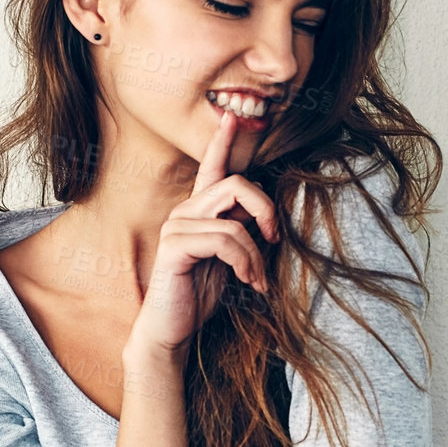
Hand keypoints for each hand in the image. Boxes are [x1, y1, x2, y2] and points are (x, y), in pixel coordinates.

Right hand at [125, 108, 280, 359]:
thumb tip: (266, 216)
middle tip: (275, 240)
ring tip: (258, 279)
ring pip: (234, 221)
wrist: (172, 329)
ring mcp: (176, 227)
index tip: (232, 117)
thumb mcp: (230, 260)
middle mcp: (184, 212)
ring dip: (256, 254)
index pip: (211, 168)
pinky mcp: (174, 247)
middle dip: (266, 210)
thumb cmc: (199, 295)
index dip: (222, 142)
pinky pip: (224, 240)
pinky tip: (247, 281)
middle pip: (235, 184)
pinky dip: (244, 262)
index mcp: (198, 212)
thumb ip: (242, 232)